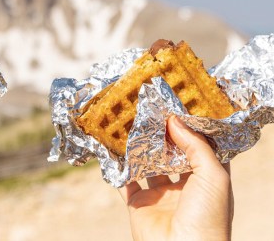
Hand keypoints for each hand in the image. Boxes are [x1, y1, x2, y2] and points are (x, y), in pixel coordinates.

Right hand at [119, 116, 232, 240]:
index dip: (191, 129)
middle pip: (171, 154)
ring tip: (131, 124)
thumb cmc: (207, 218)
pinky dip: (117, 166)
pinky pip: (124, 181)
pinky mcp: (138, 204)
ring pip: (146, 164)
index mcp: (208, 180)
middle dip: (162, 135)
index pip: (201, 148)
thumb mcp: (214, 175)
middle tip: (151, 111)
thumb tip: (174, 121)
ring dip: (139, 147)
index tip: (178, 108)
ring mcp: (160, 196)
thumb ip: (196, 145)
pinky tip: (111, 148)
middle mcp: (184, 187)